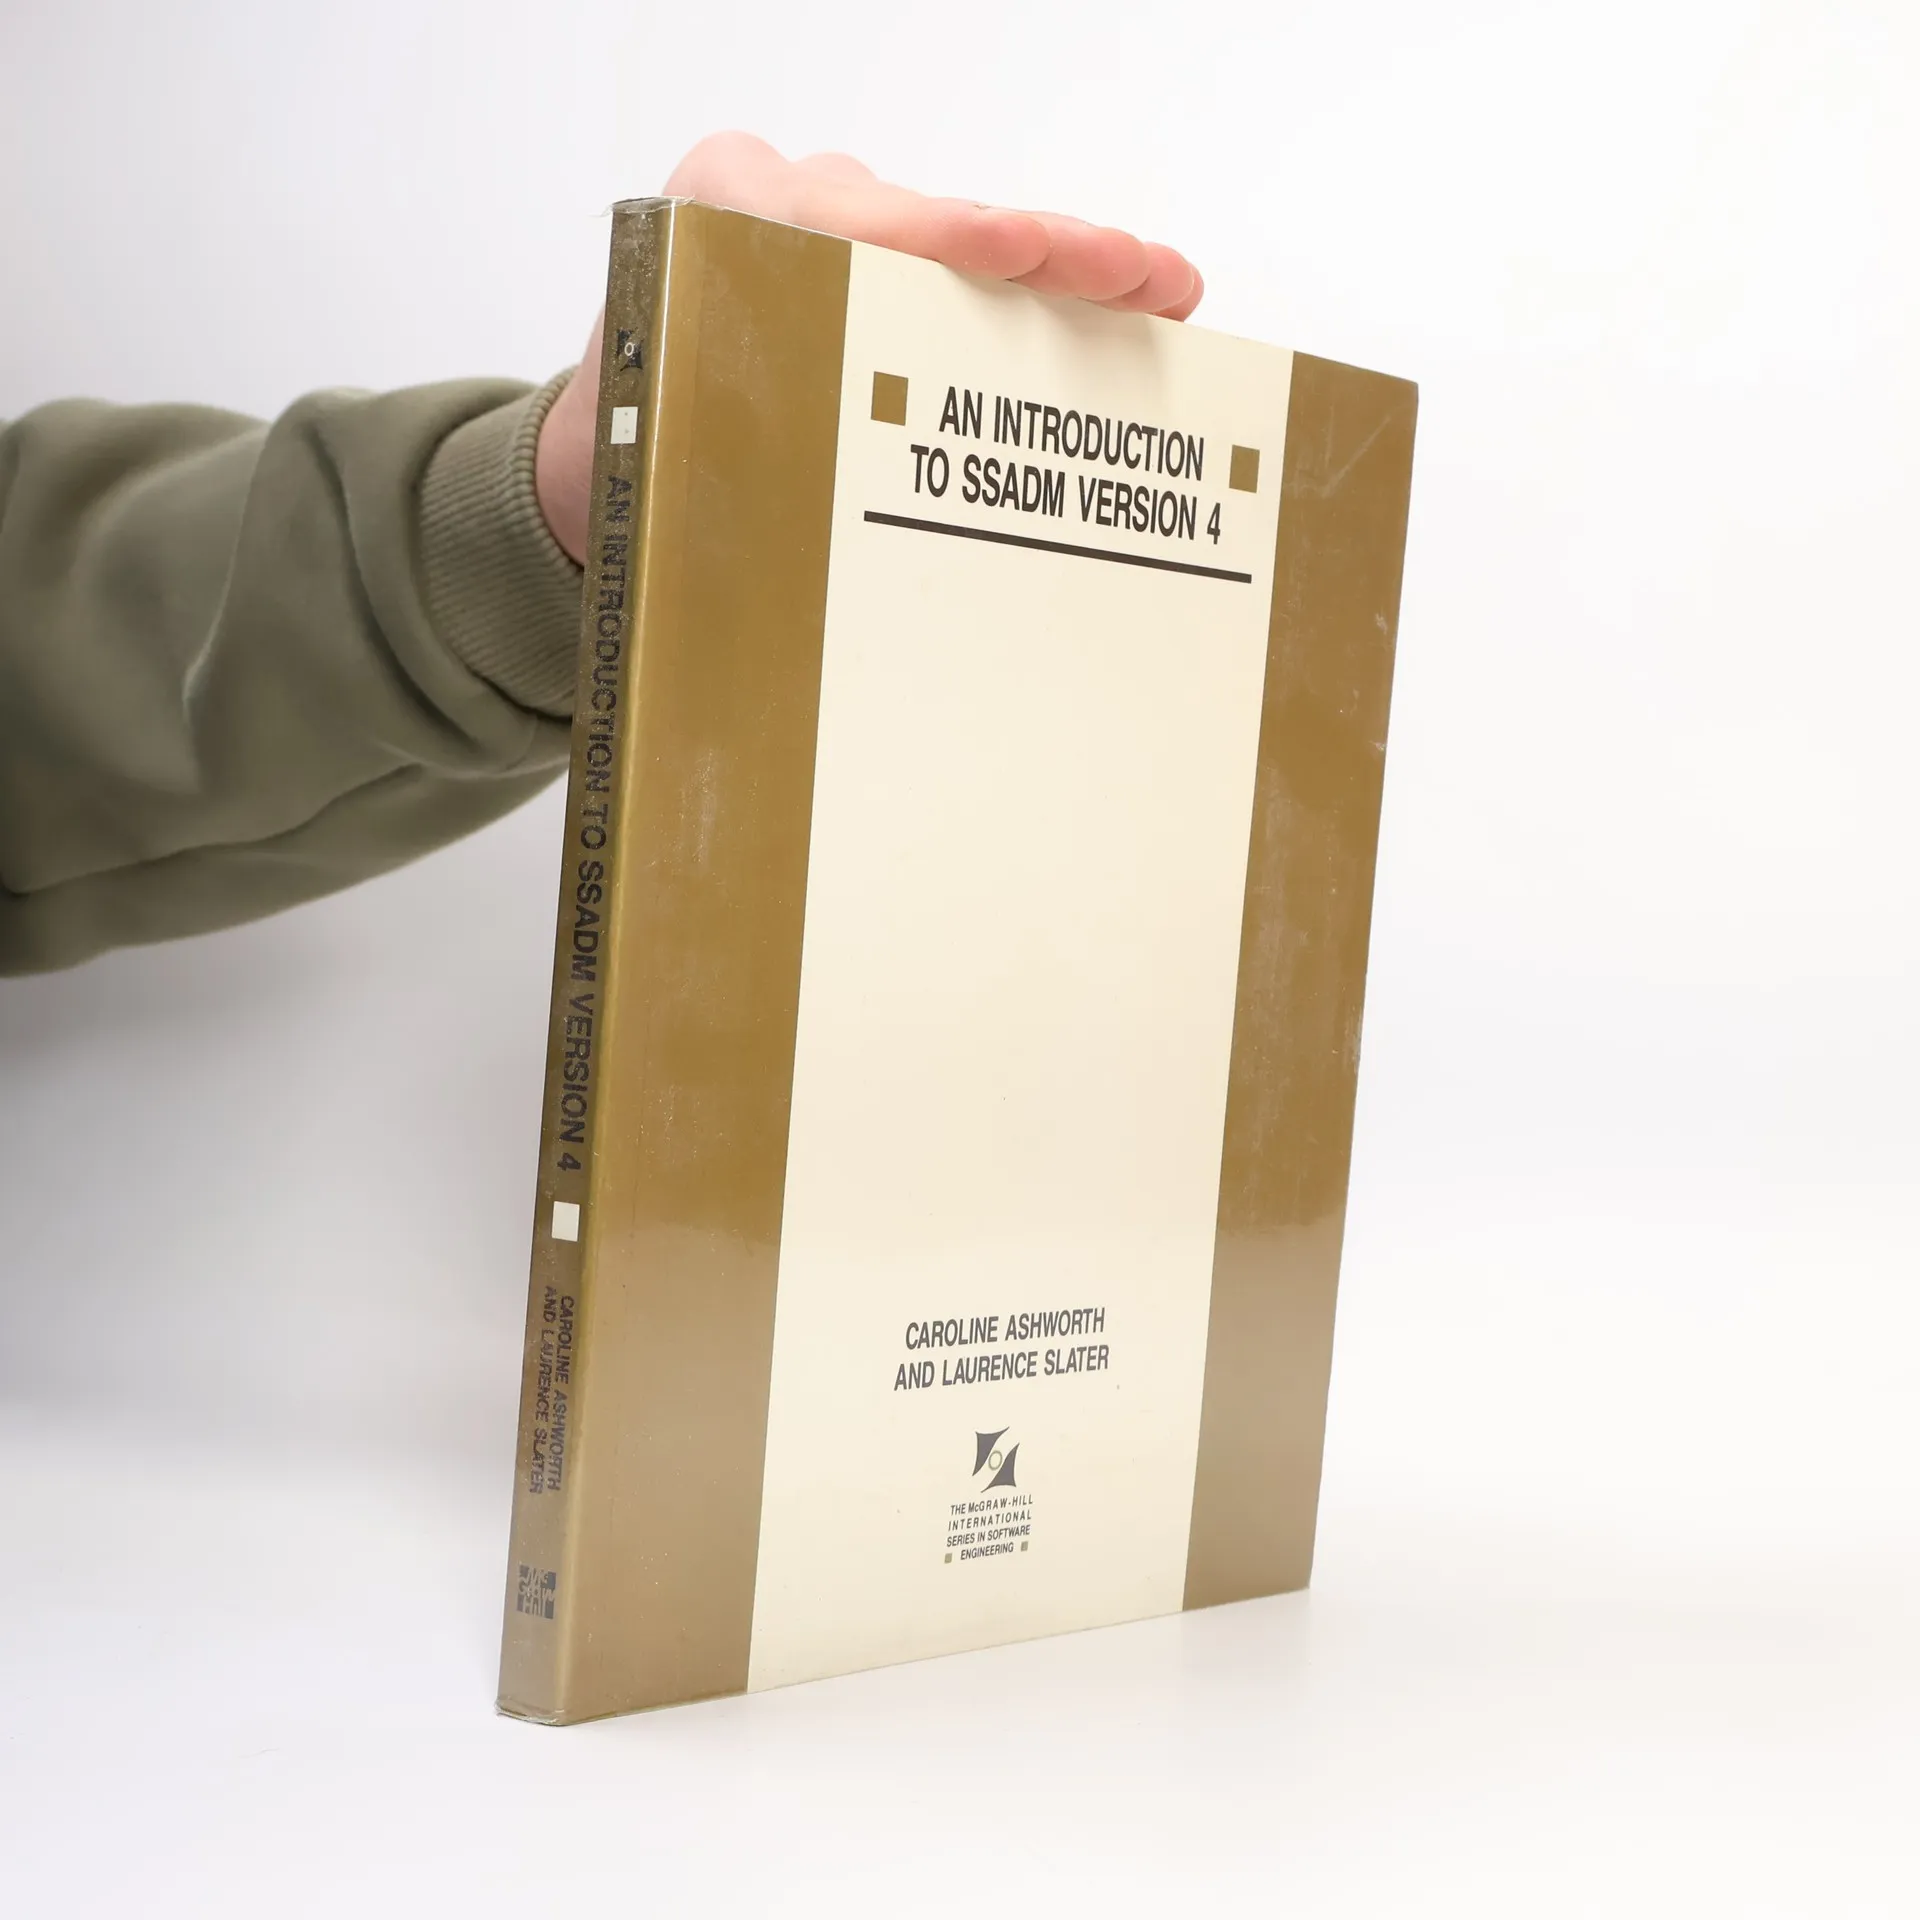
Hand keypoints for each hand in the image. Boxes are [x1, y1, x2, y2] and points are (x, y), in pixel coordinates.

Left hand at [535, 134, 1203, 561]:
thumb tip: (838, 542)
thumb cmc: (631, 461)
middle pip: (936, 224)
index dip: (950, 241)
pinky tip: (1113, 301)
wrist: (590, 458)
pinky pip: (959, 263)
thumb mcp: (673, 459)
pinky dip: (1035, 286)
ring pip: (964, 241)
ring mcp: (830, 222)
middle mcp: (780, 202)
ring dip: (1064, 268)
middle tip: (1143, 280)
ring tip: (1157, 294)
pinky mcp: (865, 255)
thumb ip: (750, 462)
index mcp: (718, 225)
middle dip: (1048, 252)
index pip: (855, 228)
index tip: (1020, 252)